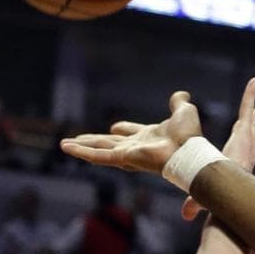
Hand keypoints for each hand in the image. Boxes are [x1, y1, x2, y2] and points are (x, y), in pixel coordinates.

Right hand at [60, 90, 201, 172]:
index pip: (131, 133)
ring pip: (99, 150)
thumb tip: (181, 94)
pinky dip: (82, 152)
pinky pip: (98, 156)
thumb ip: (179, 104)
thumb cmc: (190, 136)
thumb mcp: (184, 112)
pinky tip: (66, 147)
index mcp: (149, 137)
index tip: (115, 127)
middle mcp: (136, 147)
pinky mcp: (122, 159)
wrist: (189, 151)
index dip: (123, 129)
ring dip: (82, 147)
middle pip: (109, 143)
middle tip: (79, 138)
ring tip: (64, 144)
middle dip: (94, 141)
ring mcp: (128, 154)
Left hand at [182, 77, 254, 220]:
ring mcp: (247, 140)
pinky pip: (247, 109)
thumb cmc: (219, 199)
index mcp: (240, 157)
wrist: (230, 196)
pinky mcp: (244, 134)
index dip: (253, 130)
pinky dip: (251, 94)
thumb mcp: (206, 195)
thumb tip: (184, 217)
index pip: (248, 140)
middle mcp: (247, 147)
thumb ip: (194, 203)